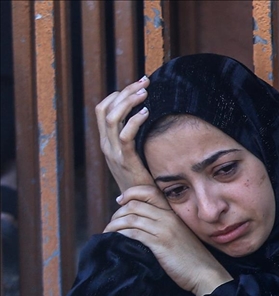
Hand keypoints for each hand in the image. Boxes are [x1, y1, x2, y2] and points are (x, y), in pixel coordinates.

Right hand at [96, 76, 154, 191]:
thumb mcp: (138, 156)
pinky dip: (135, 120)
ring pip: (112, 117)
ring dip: (128, 101)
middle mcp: (107, 145)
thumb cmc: (145, 181)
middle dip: (124, 91)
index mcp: (107, 142)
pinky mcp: (125, 161)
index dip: (117, 94)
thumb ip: (139, 140)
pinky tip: (147, 113)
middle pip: (105, 108)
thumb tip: (151, 118)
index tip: (137, 85)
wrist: (142, 206)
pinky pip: (125, 135)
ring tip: (145, 91)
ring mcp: (114, 153)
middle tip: (144, 81)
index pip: (103, 109)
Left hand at [104, 185, 232, 295]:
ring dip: (114, 224)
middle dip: (117, 212)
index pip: (149, 191)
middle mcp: (168, 218)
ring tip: (108, 232)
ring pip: (130, 218)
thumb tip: (143, 224)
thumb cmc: (192, 258)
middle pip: (134, 204)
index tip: (120, 201)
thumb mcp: (180, 235)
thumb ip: (165, 226)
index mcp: (173, 213)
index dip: (130, 193)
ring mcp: (164, 230)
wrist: (205, 273)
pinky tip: (116, 240)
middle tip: (112, 223)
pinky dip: (120, 235)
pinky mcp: (160, 244)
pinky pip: (133, 233)